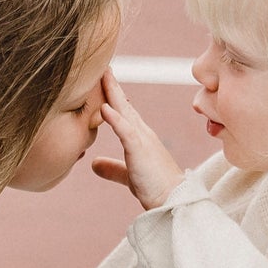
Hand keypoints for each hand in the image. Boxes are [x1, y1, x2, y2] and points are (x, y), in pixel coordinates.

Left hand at [92, 70, 185, 209]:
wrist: (173, 200)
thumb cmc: (154, 187)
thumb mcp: (128, 174)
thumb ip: (112, 168)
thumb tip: (93, 164)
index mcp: (139, 138)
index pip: (124, 112)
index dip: (113, 96)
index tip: (103, 80)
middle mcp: (142, 133)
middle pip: (124, 105)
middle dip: (113, 85)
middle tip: (103, 66)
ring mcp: (142, 140)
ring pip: (125, 112)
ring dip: (113, 93)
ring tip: (103, 75)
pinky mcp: (141, 151)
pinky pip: (126, 132)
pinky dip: (115, 119)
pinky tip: (105, 107)